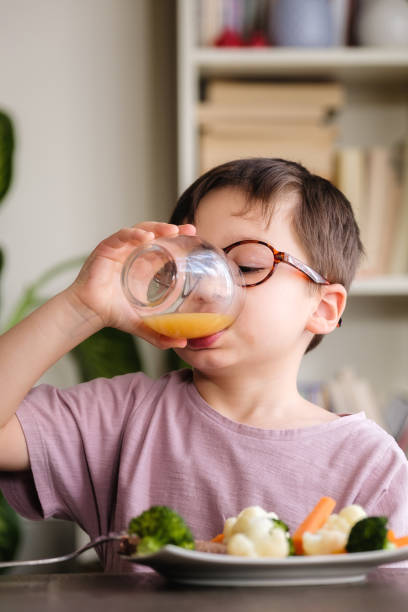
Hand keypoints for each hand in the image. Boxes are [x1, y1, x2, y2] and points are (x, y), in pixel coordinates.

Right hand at [66, 222, 195, 348]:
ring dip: (156, 228)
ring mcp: (120, 249)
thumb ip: (160, 334)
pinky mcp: (107, 248)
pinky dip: (134, 235)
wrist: (90, 312)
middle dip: (172, 229)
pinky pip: (121, 236)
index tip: (195, 236)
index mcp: (144, 265)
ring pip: (141, 231)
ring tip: (171, 231)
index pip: (164, 246)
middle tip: (189, 230)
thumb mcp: (142, 324)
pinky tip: (146, 238)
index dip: (178, 239)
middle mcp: (133, 254)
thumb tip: (183, 344)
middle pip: (155, 234)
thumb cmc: (113, 313)